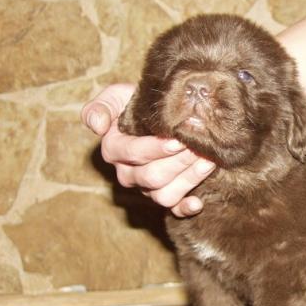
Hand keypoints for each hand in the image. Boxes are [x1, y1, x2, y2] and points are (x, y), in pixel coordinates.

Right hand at [81, 84, 215, 216]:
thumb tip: (97, 126)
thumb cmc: (138, 101)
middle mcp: (127, 174)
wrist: (162, 112)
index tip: (177, 140)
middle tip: (198, 147)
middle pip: (152, 176)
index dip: (156, 149)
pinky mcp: (166, 197)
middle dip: (178, 162)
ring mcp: (146, 188)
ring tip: (208, 161)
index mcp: (113, 149)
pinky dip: (185, 208)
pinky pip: (173, 210)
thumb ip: (101, 107)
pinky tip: (198, 202)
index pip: (133, 153)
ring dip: (188, 179)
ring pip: (164, 194)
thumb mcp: (116, 96)